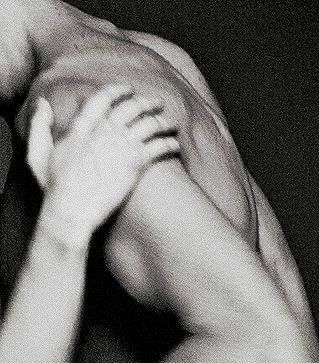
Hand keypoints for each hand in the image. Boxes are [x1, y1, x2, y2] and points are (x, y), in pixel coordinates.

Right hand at [30, 84, 179, 245]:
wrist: (72, 210)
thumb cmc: (54, 188)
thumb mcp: (37, 154)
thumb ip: (39, 126)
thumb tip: (43, 103)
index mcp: (82, 128)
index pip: (103, 99)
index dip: (118, 91)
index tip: (128, 89)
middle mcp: (104, 132)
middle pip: (132, 107)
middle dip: (147, 102)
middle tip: (157, 103)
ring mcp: (121, 146)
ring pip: (150, 124)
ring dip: (163, 122)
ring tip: (171, 124)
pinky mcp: (135, 163)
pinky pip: (159, 146)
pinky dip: (169, 143)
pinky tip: (175, 145)